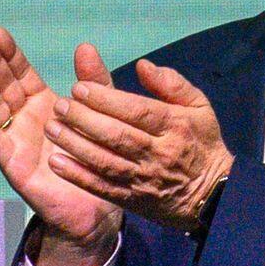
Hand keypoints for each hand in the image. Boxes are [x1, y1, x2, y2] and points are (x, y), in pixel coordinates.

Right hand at [0, 28, 122, 265]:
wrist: (97, 208)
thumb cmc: (98, 161)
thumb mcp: (101, 114)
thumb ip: (93, 84)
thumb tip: (86, 46)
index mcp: (44, 105)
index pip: (21, 74)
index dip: (9, 55)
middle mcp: (25, 120)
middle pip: (2, 86)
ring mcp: (16, 141)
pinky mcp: (13, 164)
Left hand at [44, 58, 234, 233]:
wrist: (212, 196)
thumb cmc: (200, 142)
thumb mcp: (199, 107)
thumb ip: (171, 84)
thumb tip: (143, 65)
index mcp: (175, 126)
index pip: (137, 111)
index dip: (106, 99)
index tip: (79, 87)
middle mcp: (158, 153)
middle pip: (117, 135)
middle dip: (84, 119)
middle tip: (60, 105)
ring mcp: (143, 179)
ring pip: (105, 161)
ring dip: (75, 145)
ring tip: (52, 128)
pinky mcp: (132, 199)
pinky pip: (102, 187)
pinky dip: (78, 176)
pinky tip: (56, 162)